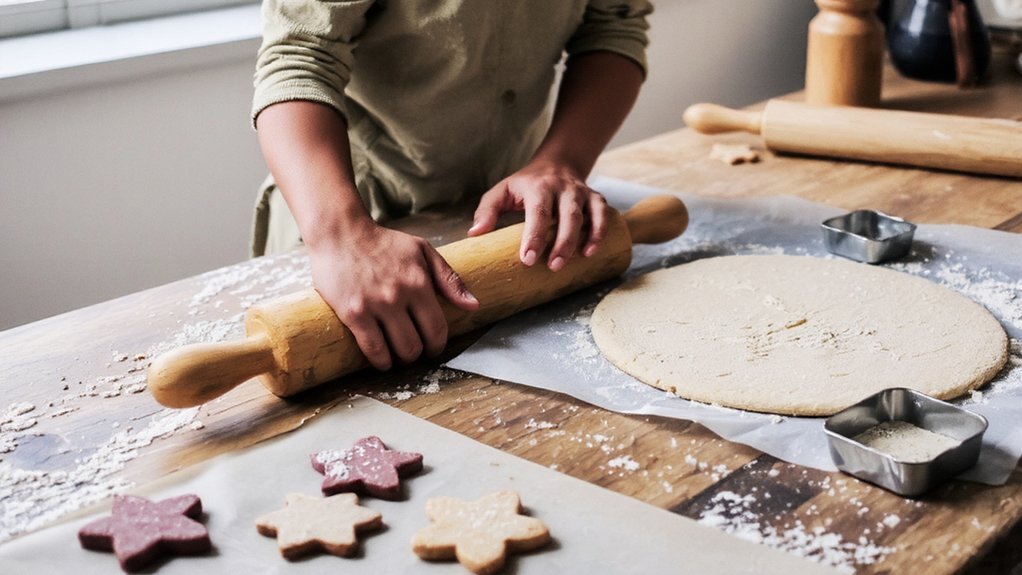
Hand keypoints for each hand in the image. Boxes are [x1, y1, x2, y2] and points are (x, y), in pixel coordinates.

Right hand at [308, 222, 478, 370]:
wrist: (340, 233)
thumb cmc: (382, 243)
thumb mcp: (422, 251)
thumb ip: (449, 278)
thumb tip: (473, 305)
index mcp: (419, 282)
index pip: (437, 328)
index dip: (437, 344)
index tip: (433, 347)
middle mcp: (399, 295)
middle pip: (417, 344)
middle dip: (418, 353)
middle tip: (413, 351)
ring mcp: (374, 305)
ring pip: (397, 351)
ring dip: (400, 360)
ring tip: (397, 355)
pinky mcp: (352, 313)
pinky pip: (372, 349)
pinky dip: (380, 361)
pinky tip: (381, 359)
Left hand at [467, 161, 608, 270]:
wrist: (557, 163)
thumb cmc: (525, 184)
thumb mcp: (502, 190)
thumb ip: (487, 210)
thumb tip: (475, 234)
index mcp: (537, 187)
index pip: (537, 212)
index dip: (534, 236)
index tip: (527, 259)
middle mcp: (562, 187)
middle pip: (566, 215)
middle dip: (562, 242)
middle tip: (553, 266)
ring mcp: (580, 192)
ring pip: (586, 214)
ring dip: (584, 237)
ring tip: (580, 259)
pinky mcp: (595, 197)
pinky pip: (602, 214)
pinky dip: (600, 231)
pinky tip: (592, 250)